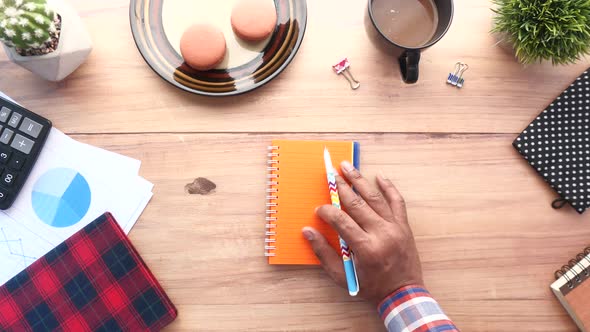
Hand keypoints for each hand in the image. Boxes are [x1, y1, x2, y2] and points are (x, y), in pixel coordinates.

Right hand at [302, 161, 423, 304]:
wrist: (403, 295)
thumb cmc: (371, 287)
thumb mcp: (342, 276)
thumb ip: (323, 252)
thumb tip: (307, 231)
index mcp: (365, 248)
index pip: (342, 221)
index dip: (328, 212)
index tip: (319, 210)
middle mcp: (381, 234)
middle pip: (357, 204)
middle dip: (341, 187)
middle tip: (331, 174)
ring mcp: (395, 228)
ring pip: (376, 198)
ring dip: (360, 180)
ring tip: (348, 166)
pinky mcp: (404, 226)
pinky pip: (397, 202)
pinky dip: (389, 188)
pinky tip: (379, 176)